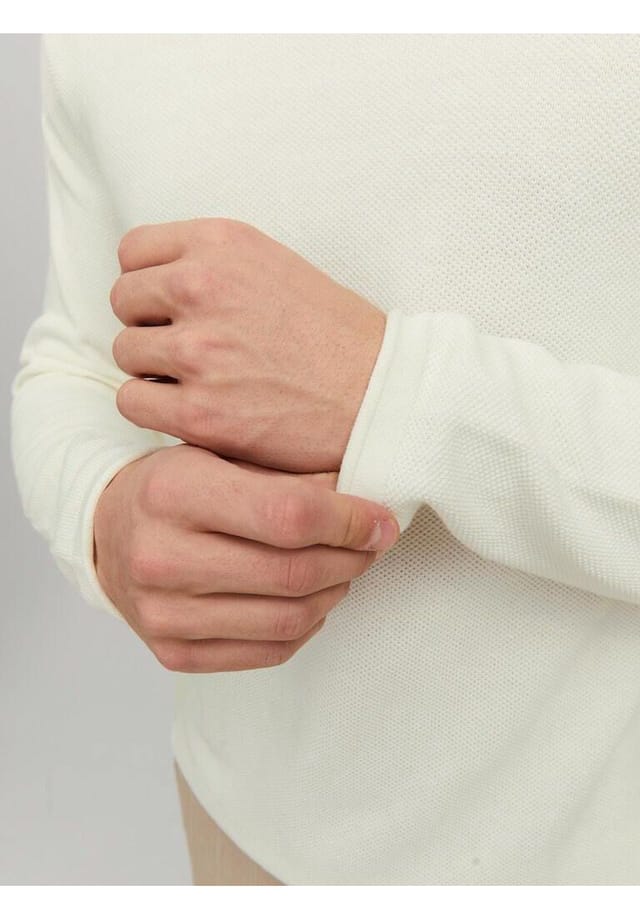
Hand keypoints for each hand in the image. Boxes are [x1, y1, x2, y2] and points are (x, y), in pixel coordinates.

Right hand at [92, 443, 398, 672]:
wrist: (107, 535)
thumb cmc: (173, 487)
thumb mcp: (218, 456)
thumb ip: (287, 476)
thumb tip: (366, 505)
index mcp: (172, 493)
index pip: (287, 515)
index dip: (349, 521)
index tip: (380, 520)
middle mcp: (160, 558)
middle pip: (292, 573)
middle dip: (351, 559)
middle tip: (371, 545)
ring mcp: (163, 615)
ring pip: (288, 619)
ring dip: (335, 593)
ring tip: (345, 569)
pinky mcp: (173, 653)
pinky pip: (269, 651)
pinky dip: (307, 626)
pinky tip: (312, 599)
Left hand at [110, 218, 385, 472]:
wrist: (380, 394)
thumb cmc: (336, 337)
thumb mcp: (276, 266)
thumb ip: (214, 265)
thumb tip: (156, 282)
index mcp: (222, 244)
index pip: (133, 252)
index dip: (147, 283)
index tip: (169, 306)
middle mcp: (202, 288)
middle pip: (124, 301)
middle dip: (149, 325)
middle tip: (187, 348)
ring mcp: (198, 351)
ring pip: (126, 352)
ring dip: (153, 369)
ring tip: (196, 380)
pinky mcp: (199, 410)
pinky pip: (133, 400)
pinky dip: (154, 407)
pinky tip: (189, 408)